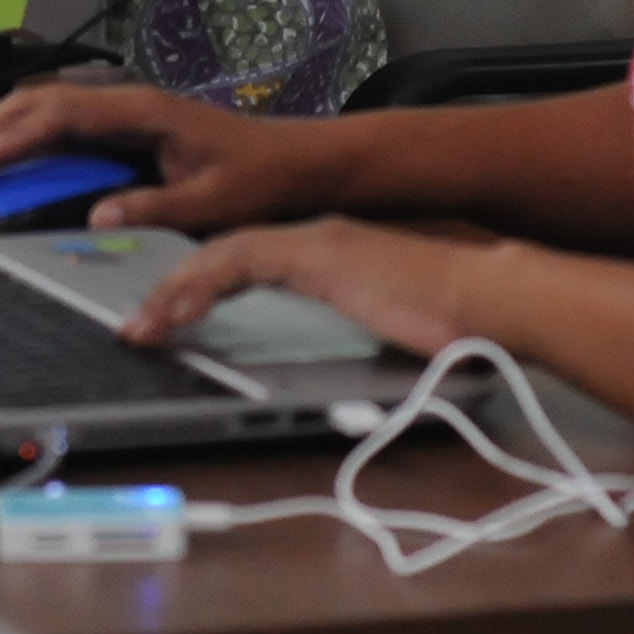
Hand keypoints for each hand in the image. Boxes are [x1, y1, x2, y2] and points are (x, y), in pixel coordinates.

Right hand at [0, 79, 326, 235]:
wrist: (299, 162)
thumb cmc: (262, 176)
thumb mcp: (212, 203)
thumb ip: (155, 209)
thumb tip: (97, 218)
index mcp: (142, 112)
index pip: (60, 114)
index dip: (11, 135)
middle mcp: (128, 104)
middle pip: (40, 102)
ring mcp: (126, 114)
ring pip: (47, 110)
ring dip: (3, 132)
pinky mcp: (129, 129)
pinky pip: (66, 129)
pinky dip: (29, 142)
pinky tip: (9, 165)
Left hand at [120, 218, 489, 355]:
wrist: (493, 298)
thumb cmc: (460, 326)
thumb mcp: (392, 340)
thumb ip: (357, 349)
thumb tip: (342, 394)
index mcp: (334, 256)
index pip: (251, 261)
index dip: (206, 288)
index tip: (173, 320)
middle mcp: (317, 239)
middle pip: (225, 255)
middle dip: (175, 289)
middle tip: (140, 325)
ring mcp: (315, 240)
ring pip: (219, 255)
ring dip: (174, 293)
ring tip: (141, 329)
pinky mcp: (315, 251)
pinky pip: (234, 261)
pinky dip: (197, 287)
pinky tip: (173, 314)